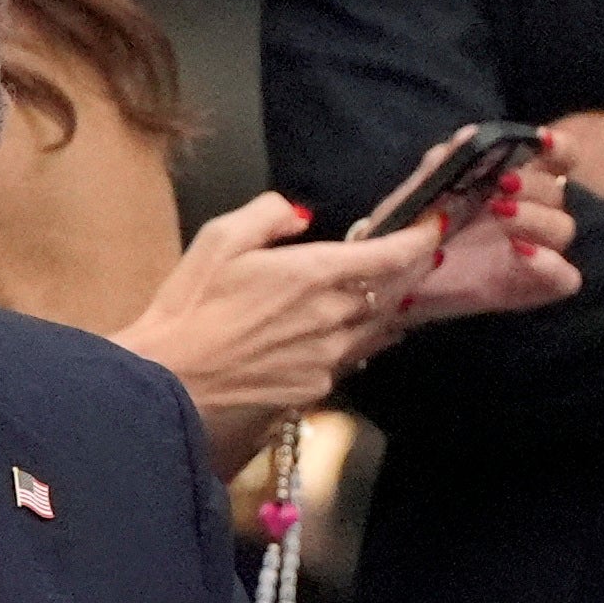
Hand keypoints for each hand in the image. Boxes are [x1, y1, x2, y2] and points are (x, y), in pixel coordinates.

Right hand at [115, 191, 438, 470]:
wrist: (168, 383)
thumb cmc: (187, 309)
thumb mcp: (218, 239)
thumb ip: (266, 214)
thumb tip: (299, 214)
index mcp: (314, 273)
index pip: (391, 254)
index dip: (420, 238)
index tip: (435, 225)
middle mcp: (334, 316)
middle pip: (395, 291)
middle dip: (412, 270)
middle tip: (422, 256)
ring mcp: (329, 356)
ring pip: (379, 326)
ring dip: (391, 307)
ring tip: (395, 292)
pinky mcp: (316, 388)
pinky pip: (352, 358)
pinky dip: (361, 340)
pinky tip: (353, 335)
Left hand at [380, 128, 581, 328]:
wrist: (388, 282)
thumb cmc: (408, 230)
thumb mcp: (416, 195)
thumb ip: (441, 166)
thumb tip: (468, 136)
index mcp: (513, 183)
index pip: (558, 158)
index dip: (559, 147)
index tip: (541, 141)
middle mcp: (530, 213)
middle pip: (557, 191)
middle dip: (532, 184)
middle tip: (502, 184)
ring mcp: (535, 251)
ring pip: (562, 229)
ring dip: (537, 218)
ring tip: (500, 214)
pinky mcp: (532, 286)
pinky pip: (564, 278)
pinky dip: (552, 265)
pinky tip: (522, 252)